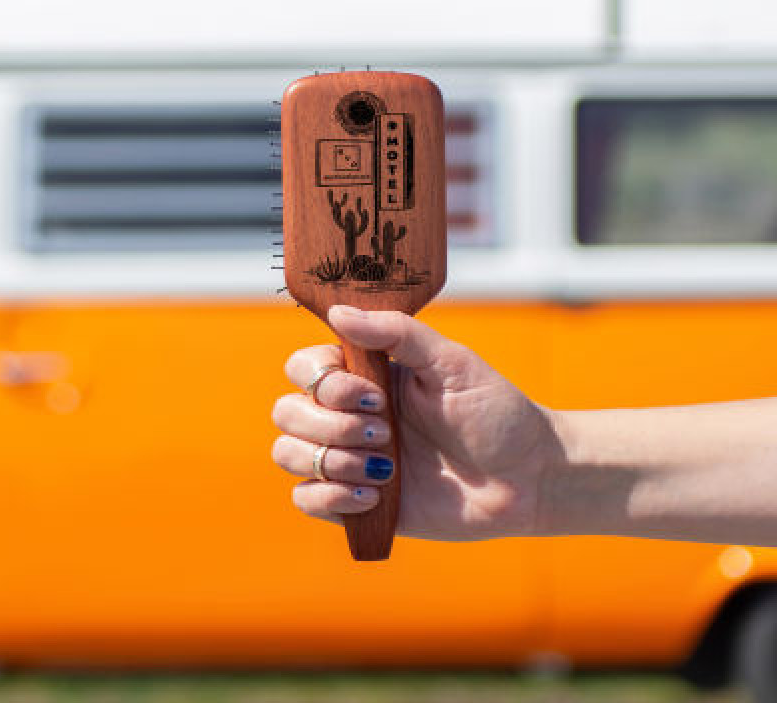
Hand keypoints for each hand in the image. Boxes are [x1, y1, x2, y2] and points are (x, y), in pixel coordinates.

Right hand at [271, 305, 562, 540]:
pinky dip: (332, 497)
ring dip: (331, 460)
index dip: (324, 382)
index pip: (303, 368)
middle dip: (330, 424)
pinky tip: (376, 495)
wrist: (527, 477)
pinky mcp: (358, 503)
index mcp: (367, 376)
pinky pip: (306, 500)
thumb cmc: (493, 411)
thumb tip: (337, 310)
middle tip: (387, 431)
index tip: (376, 393)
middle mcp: (350, 415)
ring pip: (288, 454)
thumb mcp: (451, 362)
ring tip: (385, 468)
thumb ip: (395, 333)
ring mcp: (351, 459)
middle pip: (286, 412)